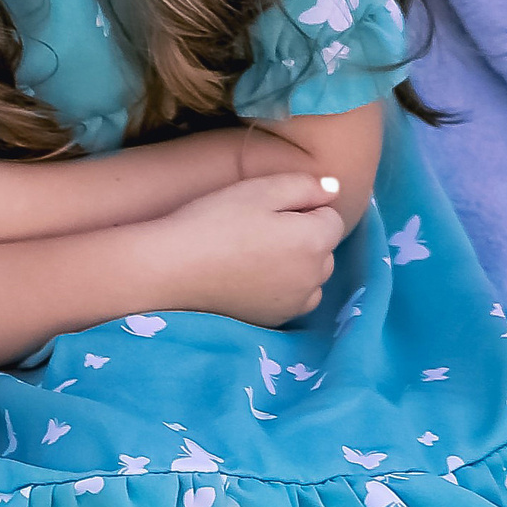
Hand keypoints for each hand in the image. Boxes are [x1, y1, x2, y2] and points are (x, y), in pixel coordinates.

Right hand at [150, 169, 347, 327]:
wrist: (172, 270)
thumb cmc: (215, 222)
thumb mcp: (261, 189)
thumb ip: (305, 186)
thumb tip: (334, 189)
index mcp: (314, 242)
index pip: (331, 218)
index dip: (305, 207)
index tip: (271, 209)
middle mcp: (312, 278)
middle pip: (324, 250)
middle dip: (306, 236)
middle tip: (261, 228)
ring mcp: (293, 304)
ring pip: (311, 278)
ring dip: (297, 264)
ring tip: (256, 252)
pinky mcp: (272, 321)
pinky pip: (293, 300)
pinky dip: (282, 288)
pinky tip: (251, 276)